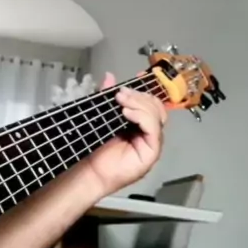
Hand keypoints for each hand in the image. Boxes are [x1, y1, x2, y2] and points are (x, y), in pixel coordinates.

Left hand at [83, 72, 166, 198]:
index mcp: (141, 124)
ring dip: (139, 103)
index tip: (138, 76)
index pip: (151, 102)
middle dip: (139, 96)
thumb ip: (108, 97)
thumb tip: (109, 76)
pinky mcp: (151, 152)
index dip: (145, 89)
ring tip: (121, 101)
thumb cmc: (96, 147)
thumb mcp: (102, 115)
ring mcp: (152, 143)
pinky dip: (142, 117)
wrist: (90, 171)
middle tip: (121, 93)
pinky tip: (127, 113)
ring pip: (156, 115)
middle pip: (156, 107)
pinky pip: (153, 128)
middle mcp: (149, 132)